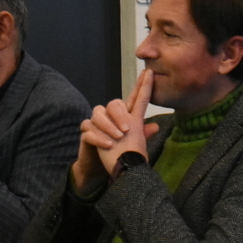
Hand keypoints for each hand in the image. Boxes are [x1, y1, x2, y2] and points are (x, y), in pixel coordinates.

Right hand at [71, 69, 159, 194]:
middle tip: (125, 131)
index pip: (134, 97)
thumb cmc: (121, 154)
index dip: (141, 85)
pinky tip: (108, 146)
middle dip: (119, 116)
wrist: (104, 170)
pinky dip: (99, 138)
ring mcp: (97, 125)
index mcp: (126, 117)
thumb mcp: (135, 144)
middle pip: (113, 103)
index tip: (148, 72)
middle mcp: (111, 117)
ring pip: (98, 115)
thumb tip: (156, 126)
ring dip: (109, 128)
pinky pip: (88, 129)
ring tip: (117, 139)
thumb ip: (143, 133)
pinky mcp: (86, 134)